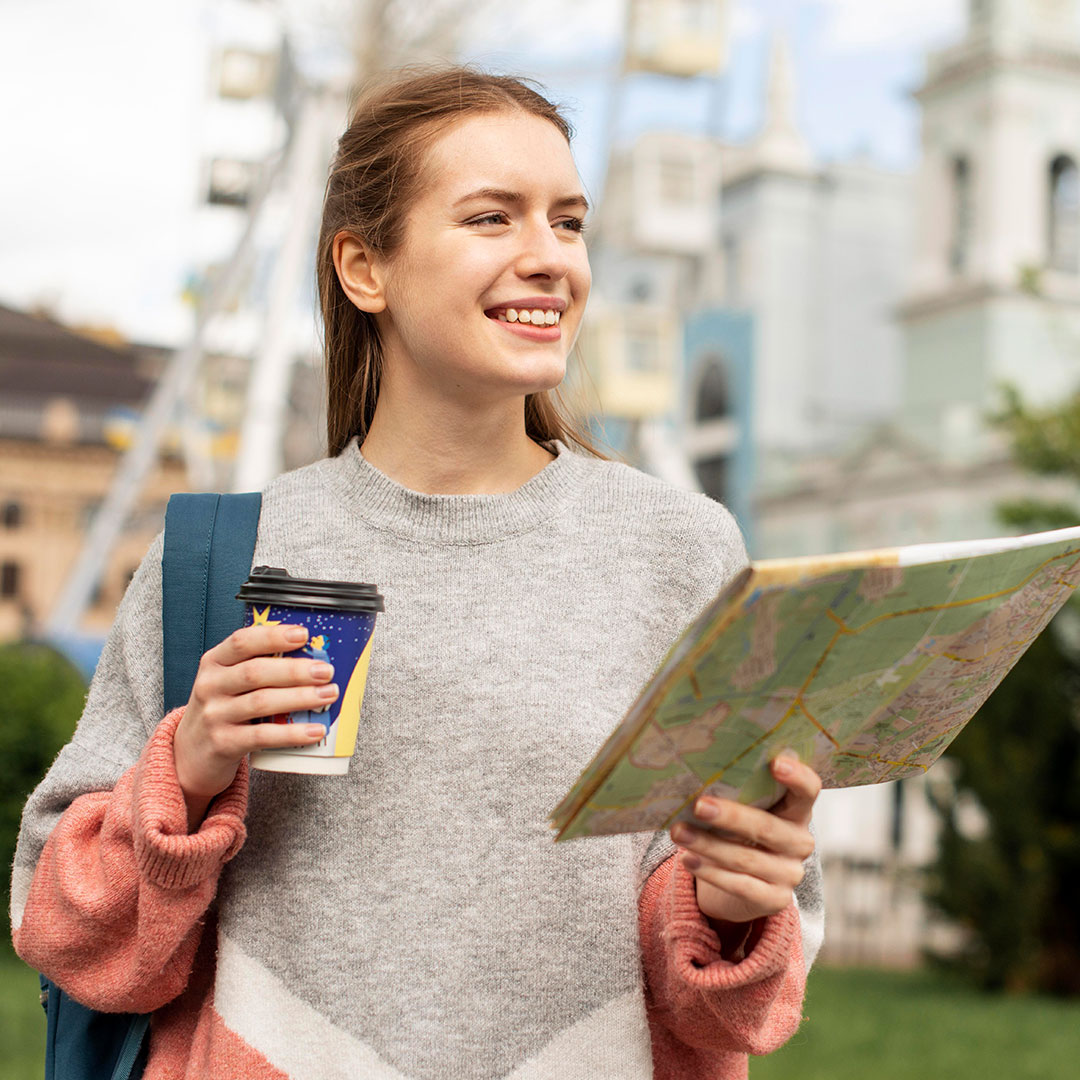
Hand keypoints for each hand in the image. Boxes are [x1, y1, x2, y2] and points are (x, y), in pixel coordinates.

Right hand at [173, 624, 338, 828]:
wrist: (190, 753)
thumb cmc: (222, 708)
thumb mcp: (228, 681)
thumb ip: (258, 666)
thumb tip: (313, 657)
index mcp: (214, 662)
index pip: (242, 641)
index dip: (273, 636)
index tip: (303, 634)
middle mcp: (211, 685)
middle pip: (255, 672)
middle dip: (295, 670)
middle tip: (326, 671)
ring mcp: (215, 715)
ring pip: (262, 702)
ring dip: (300, 697)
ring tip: (328, 695)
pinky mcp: (223, 743)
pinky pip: (262, 736)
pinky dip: (292, 733)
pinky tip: (315, 730)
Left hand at [669, 753, 820, 927]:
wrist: (740, 884)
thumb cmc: (738, 832)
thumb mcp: (745, 811)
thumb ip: (736, 796)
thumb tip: (697, 778)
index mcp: (797, 811)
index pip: (808, 790)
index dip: (797, 776)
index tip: (775, 763)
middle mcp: (800, 842)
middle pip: (767, 827)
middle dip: (730, 817)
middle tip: (698, 806)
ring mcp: (790, 874)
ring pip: (746, 858)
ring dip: (708, 845)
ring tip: (679, 833)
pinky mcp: (774, 900)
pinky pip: (740, 885)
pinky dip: (710, 872)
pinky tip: (688, 860)